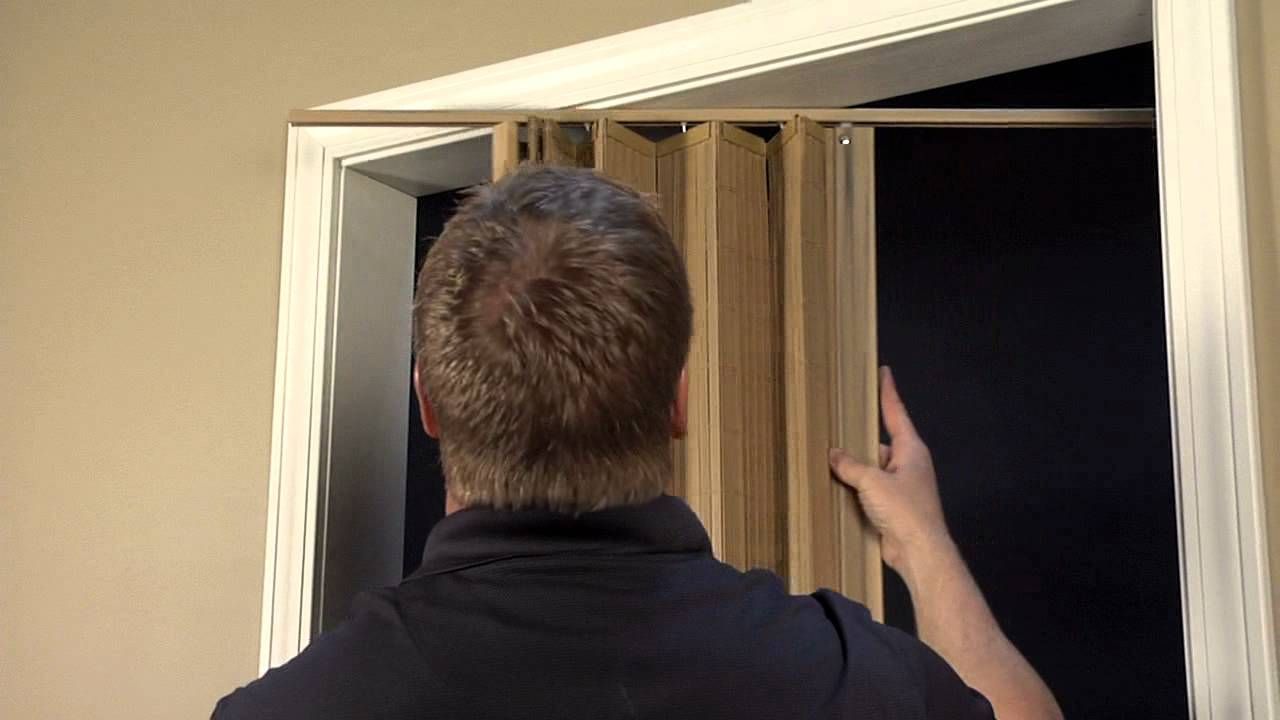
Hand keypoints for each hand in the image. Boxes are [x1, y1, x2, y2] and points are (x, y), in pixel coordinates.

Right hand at [829, 367, 953, 583]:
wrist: (919, 551)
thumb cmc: (903, 509)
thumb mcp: (872, 482)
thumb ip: (851, 466)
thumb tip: (834, 453)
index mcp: (911, 450)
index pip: (896, 413)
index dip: (888, 392)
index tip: (884, 372)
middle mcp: (909, 465)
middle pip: (881, 444)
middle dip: (861, 439)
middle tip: (838, 425)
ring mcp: (903, 487)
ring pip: (874, 469)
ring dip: (856, 469)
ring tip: (829, 460)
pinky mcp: (894, 508)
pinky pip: (872, 491)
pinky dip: (857, 489)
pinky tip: (838, 490)